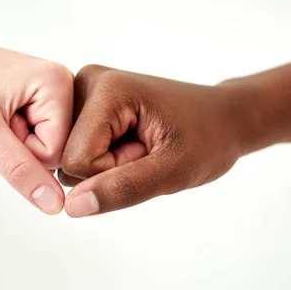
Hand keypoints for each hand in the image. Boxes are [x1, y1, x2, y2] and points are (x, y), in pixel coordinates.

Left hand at [0, 32, 72, 214]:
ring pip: (46, 146)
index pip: (59, 152)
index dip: (23, 151)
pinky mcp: (40, 99)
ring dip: (16, 142)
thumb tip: (55, 204)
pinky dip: (13, 135)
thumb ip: (20, 169)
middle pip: (57, 149)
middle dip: (21, 146)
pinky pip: (37, 136)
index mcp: (59, 82)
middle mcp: (64, 84)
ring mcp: (52, 92)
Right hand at [59, 65, 255, 216]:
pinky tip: (132, 144)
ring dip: (107, 165)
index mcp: (105, 89)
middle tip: (147, 150)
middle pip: (67, 158)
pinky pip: (77, 152)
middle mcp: (84, 82)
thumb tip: (72, 207)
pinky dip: (105, 159)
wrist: (223, 117)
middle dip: (108, 168)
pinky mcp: (86, 106)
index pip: (77, 161)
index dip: (113, 173)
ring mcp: (83, 93)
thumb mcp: (174, 171)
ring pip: (69, 158)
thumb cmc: (208, 138)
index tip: (148, 154)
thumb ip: (123, 188)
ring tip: (142, 147)